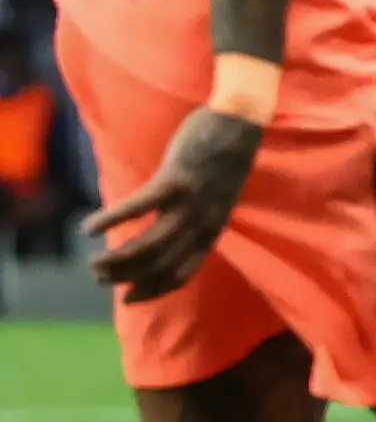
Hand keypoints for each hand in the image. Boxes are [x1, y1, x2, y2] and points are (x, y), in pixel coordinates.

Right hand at [89, 107, 266, 300]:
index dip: (152, 291)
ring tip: (93, 262)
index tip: (127, 298)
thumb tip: (164, 237)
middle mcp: (203, 224)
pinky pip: (137, 208)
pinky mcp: (175, 180)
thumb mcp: (213, 199)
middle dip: (126, 276)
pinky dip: (111, 220)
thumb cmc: (220, 160)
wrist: (240, 122)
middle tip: (100, 276)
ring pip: (148, 245)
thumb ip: (193, 220)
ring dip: (116, 259)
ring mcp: (190, 204)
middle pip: (159, 264)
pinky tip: (88, 228)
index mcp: (212, 231)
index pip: (182, 274)